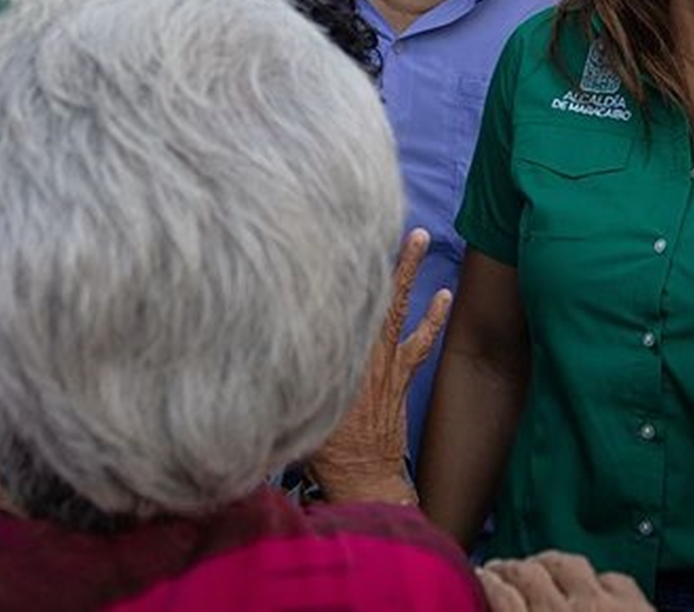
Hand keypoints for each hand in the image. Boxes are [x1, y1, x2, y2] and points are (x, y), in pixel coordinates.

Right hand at [307, 228, 450, 503]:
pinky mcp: (401, 375)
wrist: (364, 477)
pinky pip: (422, 340)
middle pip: (368, 290)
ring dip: (408, 269)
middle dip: (374, 252)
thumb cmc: (323, 448)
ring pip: (397, 305)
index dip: (333, 268)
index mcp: (334, 355)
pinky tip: (445, 293)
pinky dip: (434, 316)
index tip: (328, 232)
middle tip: (382, 216)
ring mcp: (385, 360)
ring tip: (420, 236)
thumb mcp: (294, 407)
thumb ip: (280, 376)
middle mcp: (360, 350)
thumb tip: (248, 349)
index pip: (335, 303)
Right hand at [478, 552, 652, 610]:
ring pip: (565, 564)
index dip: (486, 582)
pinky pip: (610, 578)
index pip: (500, 595)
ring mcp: (603, 607)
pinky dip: (598, 580)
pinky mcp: (637, 608)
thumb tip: (499, 602)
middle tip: (498, 570)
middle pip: (526, 573)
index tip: (480, 578)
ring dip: (548, 563)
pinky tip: (594, 586)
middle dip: (508, 567)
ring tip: (539, 569)